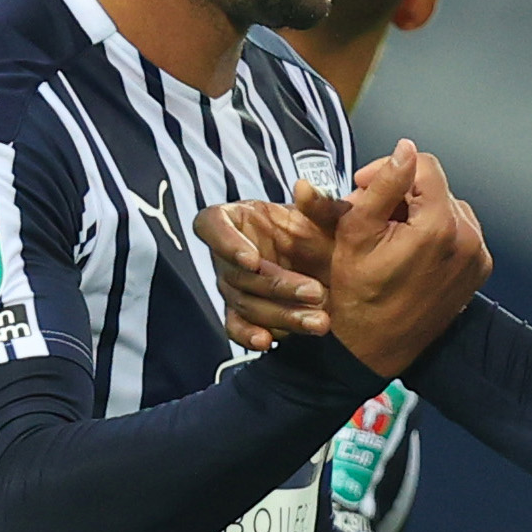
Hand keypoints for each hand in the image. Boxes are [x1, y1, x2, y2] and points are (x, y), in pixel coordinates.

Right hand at [200, 193, 333, 350]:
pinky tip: (267, 342)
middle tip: (316, 292)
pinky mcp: (239, 314)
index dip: (226, 243)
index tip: (252, 259)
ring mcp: (231, 286)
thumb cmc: (309, 231)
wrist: (319, 262)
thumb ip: (318, 204)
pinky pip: (236, 327)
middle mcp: (225, 255)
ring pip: (246, 304)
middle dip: (279, 286)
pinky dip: (248, 336)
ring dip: (282, 314)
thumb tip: (305, 189)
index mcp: (233, 220)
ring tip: (318, 321)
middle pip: (238, 275)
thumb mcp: (319, 216)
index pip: (212, 226)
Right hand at [323, 142, 490, 378]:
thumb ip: (384, 184)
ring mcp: (477, 258)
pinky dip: (436, 234)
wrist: (372, 349)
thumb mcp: (356, 232)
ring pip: (448, 208)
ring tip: (391, 239)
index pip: (424, 165)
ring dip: (420, 214)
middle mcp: (469, 239)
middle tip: (373, 220)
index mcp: (441, 226)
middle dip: (403, 196)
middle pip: (437, 187)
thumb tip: (405, 149)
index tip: (365, 189)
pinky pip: (459, 233)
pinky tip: (412, 254)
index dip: (389, 170)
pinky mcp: (478, 271)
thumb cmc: (358, 297)